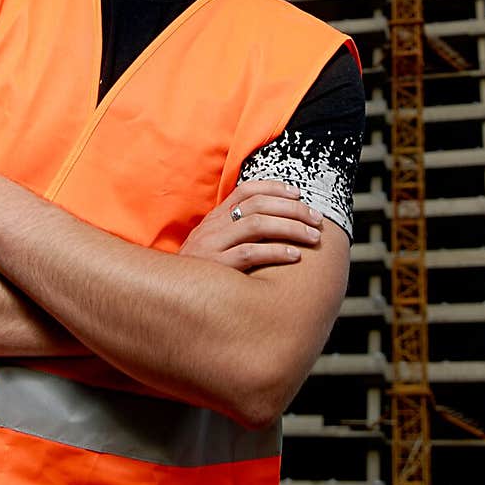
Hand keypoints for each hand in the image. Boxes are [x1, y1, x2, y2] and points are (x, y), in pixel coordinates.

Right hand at [179, 179, 323, 270]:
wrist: (167, 296)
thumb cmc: (200, 274)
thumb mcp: (213, 246)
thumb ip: (235, 233)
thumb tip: (274, 224)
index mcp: (214, 218)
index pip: (246, 190)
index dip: (275, 188)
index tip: (299, 193)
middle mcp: (213, 227)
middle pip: (258, 205)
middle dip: (293, 209)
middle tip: (317, 220)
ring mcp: (213, 246)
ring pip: (257, 225)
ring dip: (291, 228)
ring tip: (313, 237)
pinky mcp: (216, 268)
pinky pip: (249, 254)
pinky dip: (275, 252)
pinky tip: (294, 256)